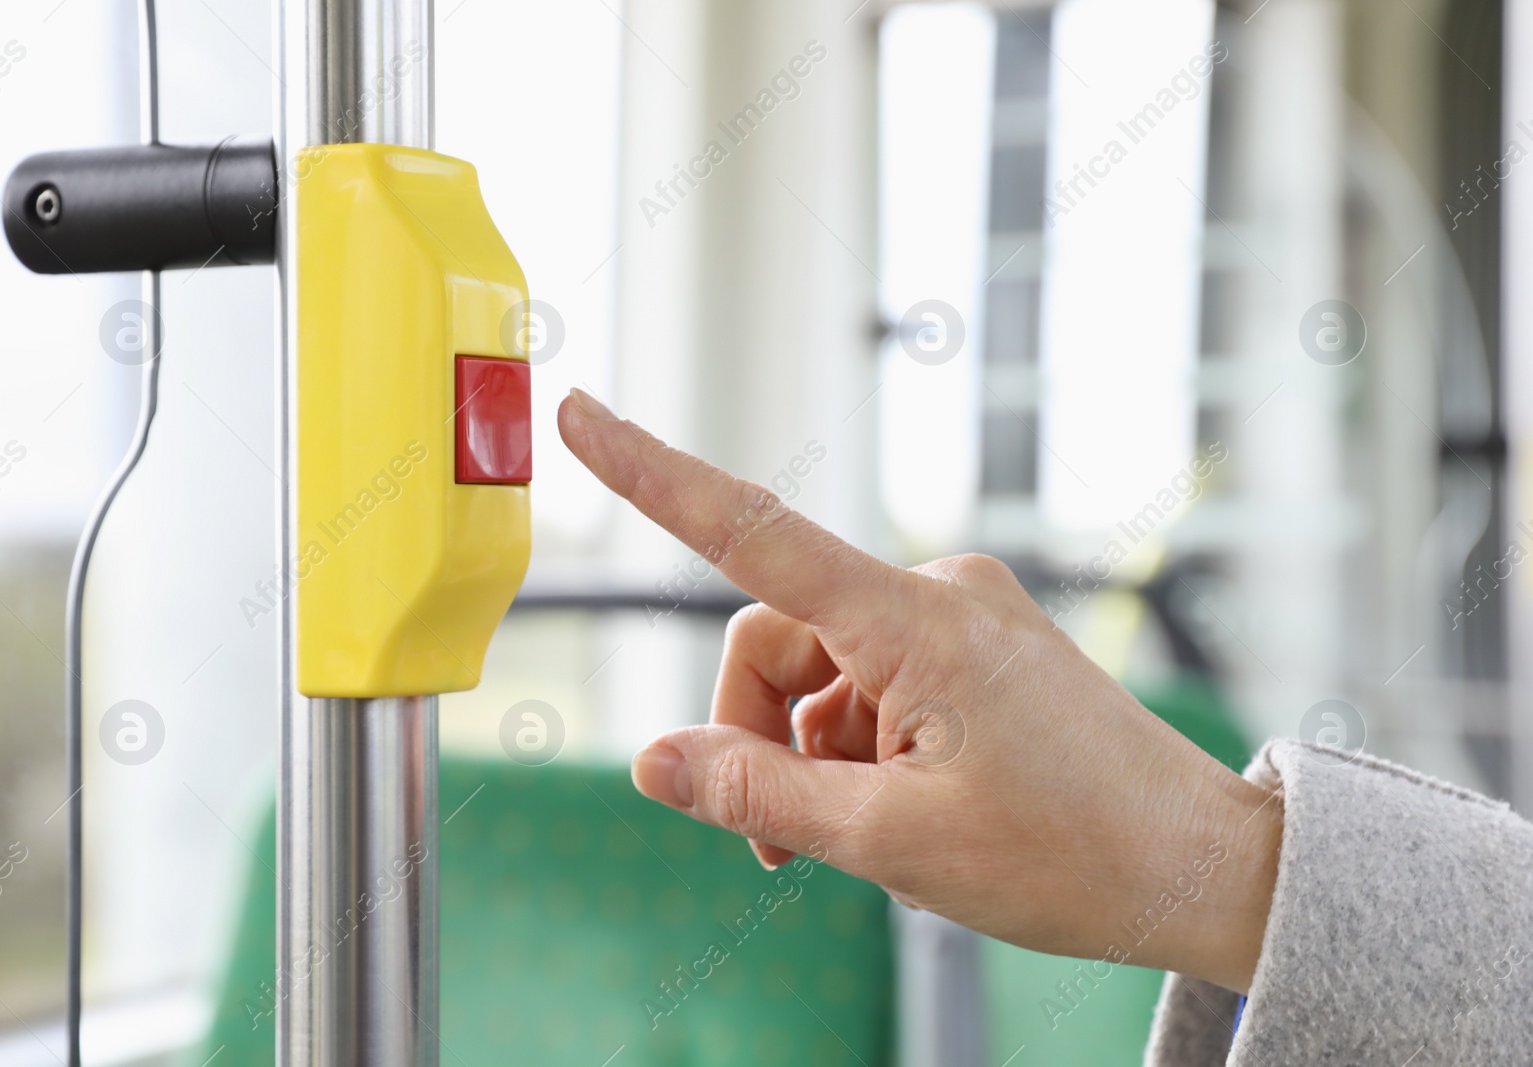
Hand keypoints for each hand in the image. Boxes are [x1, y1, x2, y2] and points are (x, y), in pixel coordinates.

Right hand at [557, 388, 1281, 993]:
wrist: (1197, 867)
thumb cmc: (1068, 856)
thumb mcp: (891, 842)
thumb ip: (758, 795)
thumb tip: (654, 761)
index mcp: (913, 621)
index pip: (750, 533)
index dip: (651, 474)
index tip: (581, 416)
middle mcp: (936, 593)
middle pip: (777, 637)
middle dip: (758, 736)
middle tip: (778, 845)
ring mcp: (962, 616)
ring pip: (823, 669)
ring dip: (809, 753)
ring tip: (860, 838)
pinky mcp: (978, 646)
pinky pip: (874, 679)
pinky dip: (856, 744)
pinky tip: (895, 809)